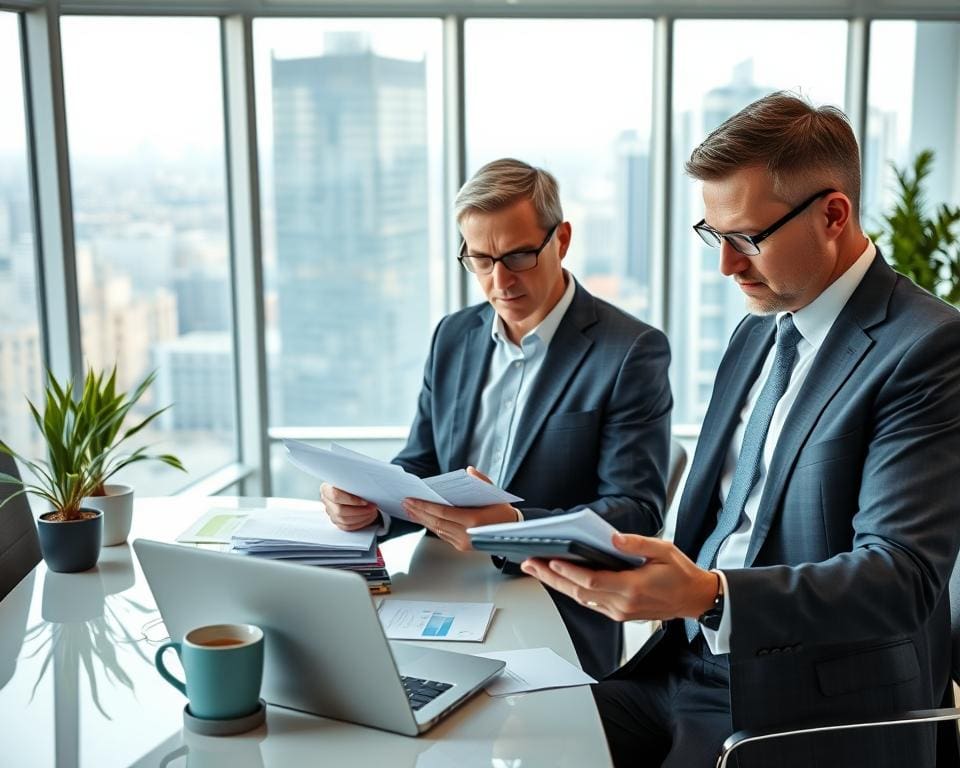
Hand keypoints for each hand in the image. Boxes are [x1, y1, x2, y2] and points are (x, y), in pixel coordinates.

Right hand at [319, 483, 379, 530]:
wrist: (355, 490)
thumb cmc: (354, 484)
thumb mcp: (354, 480)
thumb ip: (354, 483)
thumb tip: (365, 487)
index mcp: (326, 488)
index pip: (335, 495)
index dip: (351, 500)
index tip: (365, 501)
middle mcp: (326, 501)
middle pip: (340, 510)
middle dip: (359, 510)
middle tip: (372, 507)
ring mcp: (330, 512)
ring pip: (344, 520)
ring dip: (361, 517)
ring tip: (371, 511)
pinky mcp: (337, 521)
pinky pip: (347, 526)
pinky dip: (360, 523)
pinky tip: (367, 517)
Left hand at [402, 467, 518, 551]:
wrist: (513, 532)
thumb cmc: (503, 511)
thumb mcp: (494, 493)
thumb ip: (480, 481)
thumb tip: (468, 470)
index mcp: (473, 521)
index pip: (442, 513)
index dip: (424, 506)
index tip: (411, 500)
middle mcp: (466, 535)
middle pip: (436, 522)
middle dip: (418, 512)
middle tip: (406, 503)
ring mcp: (463, 543)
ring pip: (437, 530)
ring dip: (422, 519)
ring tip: (410, 510)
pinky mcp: (462, 547)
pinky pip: (442, 534)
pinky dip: (431, 525)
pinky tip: (423, 518)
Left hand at [520, 533, 717, 621]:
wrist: (693, 599)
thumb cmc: (680, 573)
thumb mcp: (664, 550)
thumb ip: (638, 544)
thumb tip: (614, 538)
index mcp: (633, 588)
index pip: (593, 581)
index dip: (570, 572)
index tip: (551, 559)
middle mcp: (622, 604)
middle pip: (579, 592)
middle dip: (551, 577)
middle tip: (530, 563)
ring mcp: (619, 612)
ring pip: (580, 599)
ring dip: (556, 584)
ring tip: (535, 568)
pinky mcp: (617, 613)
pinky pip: (588, 602)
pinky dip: (570, 590)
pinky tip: (557, 578)